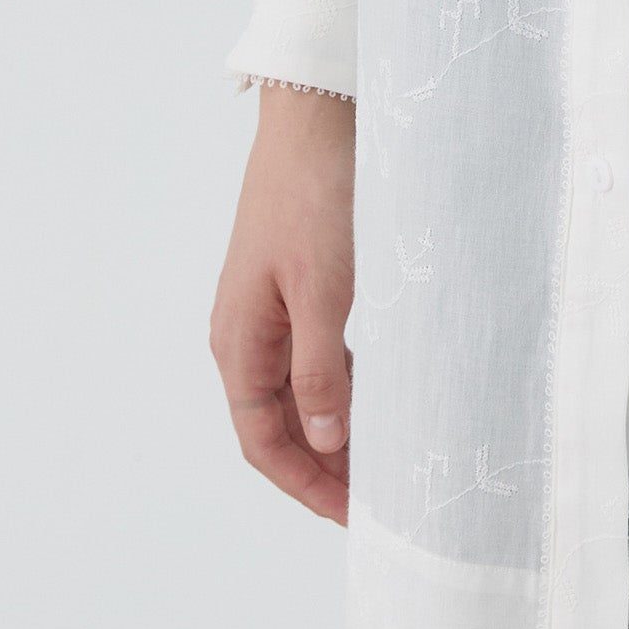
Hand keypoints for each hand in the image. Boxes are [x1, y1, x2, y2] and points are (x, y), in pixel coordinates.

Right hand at [209, 82, 356, 525]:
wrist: (319, 112)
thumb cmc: (317, 193)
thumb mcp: (325, 288)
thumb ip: (322, 369)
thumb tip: (326, 442)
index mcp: (239, 340)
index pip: (263, 441)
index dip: (306, 485)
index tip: (353, 517)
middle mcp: (249, 331)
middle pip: (280, 425)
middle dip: (324, 467)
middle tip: (379, 499)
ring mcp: (274, 308)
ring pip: (303, 392)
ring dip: (338, 428)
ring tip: (389, 457)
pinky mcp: (302, 283)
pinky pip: (320, 356)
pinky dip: (349, 385)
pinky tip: (387, 395)